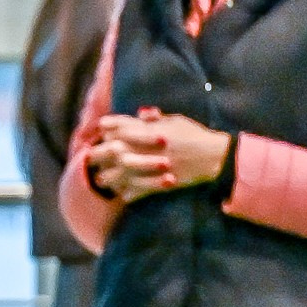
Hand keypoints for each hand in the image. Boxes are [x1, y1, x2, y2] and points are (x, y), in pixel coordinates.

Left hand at [85, 109, 229, 203]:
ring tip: (102, 179)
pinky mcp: (157, 184)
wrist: (215, 157)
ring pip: (117, 174)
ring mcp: (149, 166)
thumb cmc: (195, 136)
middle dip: (99, 153)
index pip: (117, 126)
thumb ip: (155, 118)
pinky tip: (122, 193)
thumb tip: (140, 113)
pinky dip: (126, 193)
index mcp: (149, 130)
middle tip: (91, 157)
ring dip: (108, 177)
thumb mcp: (176, 121)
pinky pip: (134, 192)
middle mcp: (145, 147)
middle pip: (111, 150)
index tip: (100, 130)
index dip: (106, 127)